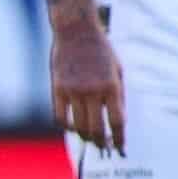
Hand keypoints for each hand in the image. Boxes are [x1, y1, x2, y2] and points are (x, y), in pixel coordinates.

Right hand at [49, 15, 125, 152]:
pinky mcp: (57, 88)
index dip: (119, 138)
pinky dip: (67, 127)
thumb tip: (117, 120)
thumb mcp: (118, 70)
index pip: (117, 121)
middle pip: (97, 129)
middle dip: (101, 142)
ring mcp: (73, 90)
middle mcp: (92, 91)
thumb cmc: (101, 50)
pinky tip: (72, 127)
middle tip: (104, 147)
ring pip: (78, 126)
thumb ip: (117, 94)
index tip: (120, 148)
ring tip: (89, 139)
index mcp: (111, 86)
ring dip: (85, 137)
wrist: (76, 31)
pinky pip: (60, 117)